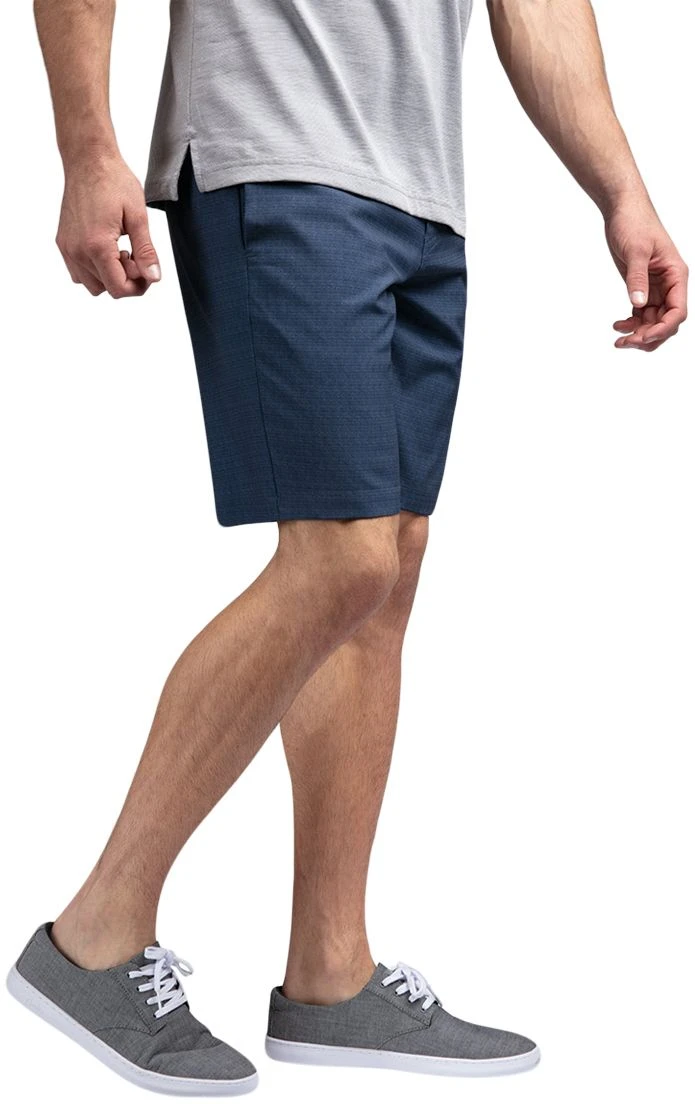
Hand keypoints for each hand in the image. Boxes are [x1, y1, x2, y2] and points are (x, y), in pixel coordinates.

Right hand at [56, 153, 160, 297]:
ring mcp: (67, 248)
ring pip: (91, 285)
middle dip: (125, 280)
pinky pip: (78, 272)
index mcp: (97, 245)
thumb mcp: (138, 217)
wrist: (88, 160)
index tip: (147, 270)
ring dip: (109, 276)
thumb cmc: (113, 181)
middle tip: (135, 256)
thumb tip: (153, 277)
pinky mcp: (63, 243)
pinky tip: (105, 250)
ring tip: (120, 251)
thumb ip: (146, 251)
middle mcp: (77, 251)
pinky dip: (94, 270)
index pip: (118, 289)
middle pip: (106, 289)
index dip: (138, 287)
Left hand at [605, 199, 687, 351]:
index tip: (642, 337)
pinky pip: (642, 314)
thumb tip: (639, 304)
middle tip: (625, 343)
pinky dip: (632, 324)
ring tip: (619, 341)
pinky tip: (618, 326)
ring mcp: (656, 288)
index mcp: (676, 275)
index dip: (662, 329)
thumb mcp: (636, 250)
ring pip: (654, 321)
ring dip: (639, 334)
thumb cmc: (634, 222)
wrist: (622, 210)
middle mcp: (670, 284)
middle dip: (649, 336)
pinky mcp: (642, 287)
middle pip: (666, 322)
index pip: (678, 311)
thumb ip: (637, 277)